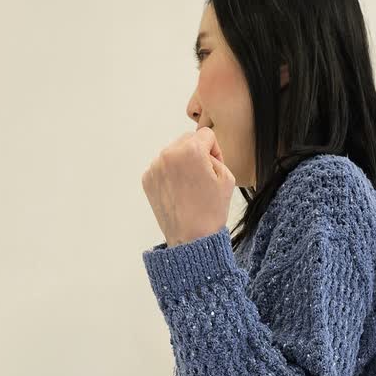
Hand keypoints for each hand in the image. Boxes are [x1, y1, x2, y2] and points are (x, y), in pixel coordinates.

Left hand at [141, 128, 233, 246]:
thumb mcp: (227, 178)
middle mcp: (169, 154)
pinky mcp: (147, 179)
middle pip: (187, 140)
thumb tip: (202, 153)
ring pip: (173, 153)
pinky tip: (179, 192)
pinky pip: (162, 167)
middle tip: (202, 177)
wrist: (192, 240)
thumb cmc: (211, 212)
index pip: (206, 135)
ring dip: (182, 164)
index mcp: (191, 151)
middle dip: (197, 153)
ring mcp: (155, 167)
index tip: (214, 168)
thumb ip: (216, 156)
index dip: (215, 150)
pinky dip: (170, 175)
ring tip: (190, 187)